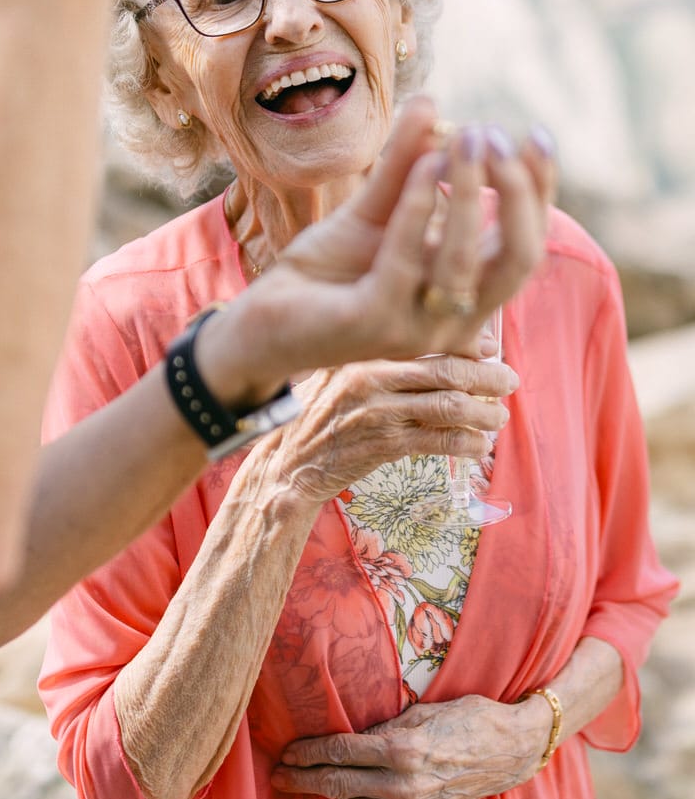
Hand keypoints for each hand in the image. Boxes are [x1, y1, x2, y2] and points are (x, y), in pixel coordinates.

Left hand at [203, 99, 555, 402]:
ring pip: (464, 261)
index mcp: (466, 294)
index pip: (524, 246)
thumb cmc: (327, 271)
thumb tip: (431, 102)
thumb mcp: (373, 208)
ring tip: (465, 137)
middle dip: (517, 192)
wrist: (264, 320)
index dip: (538, 192)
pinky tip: (423, 166)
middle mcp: (453, 319)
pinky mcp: (372, 325)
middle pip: (517, 258)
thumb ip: (404, 162)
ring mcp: (415, 328)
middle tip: (495, 135)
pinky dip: (420, 209)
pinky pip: (406, 264)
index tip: (538, 135)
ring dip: (470, 191)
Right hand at [264, 354, 515, 509]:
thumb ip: (382, 356)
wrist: (288, 461)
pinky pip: (439, 442)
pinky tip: (479, 446)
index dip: (468, 342)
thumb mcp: (340, 370)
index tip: (491, 349)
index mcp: (364, 352)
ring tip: (499, 417)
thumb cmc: (319, 412)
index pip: (427, 338)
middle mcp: (372, 378)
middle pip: (447, 370)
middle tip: (510, 380)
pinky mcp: (384, 447)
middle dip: (487, 376)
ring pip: (449, 407)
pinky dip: (467, 443)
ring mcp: (379, 413)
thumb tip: (444, 343)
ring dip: (485, 412)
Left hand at [271, 695, 550, 798]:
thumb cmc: (464, 718)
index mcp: (402, 749)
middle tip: (279, 776)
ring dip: (331, 793)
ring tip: (316, 778)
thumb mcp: (419, 711)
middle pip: (337, 785)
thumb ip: (380, 727)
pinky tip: (354, 791)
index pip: (339, 753)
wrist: (509, 751)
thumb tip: (343, 734)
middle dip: (302, 781)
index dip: (307, 753)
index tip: (285, 753)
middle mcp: (405, 785)